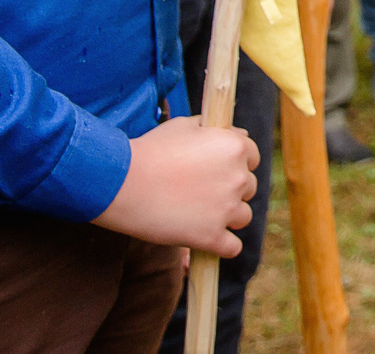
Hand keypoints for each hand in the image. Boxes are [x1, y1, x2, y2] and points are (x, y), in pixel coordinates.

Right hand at [94, 116, 257, 254]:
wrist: (122, 183)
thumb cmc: (150, 151)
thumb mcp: (184, 126)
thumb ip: (215, 129)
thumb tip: (237, 132)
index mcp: (235, 146)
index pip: (252, 157)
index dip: (235, 164)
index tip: (217, 171)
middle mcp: (238, 177)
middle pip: (248, 188)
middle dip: (229, 190)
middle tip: (201, 193)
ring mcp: (226, 209)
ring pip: (243, 217)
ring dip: (227, 217)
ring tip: (199, 215)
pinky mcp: (212, 237)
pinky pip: (233, 247)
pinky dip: (222, 246)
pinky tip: (206, 239)